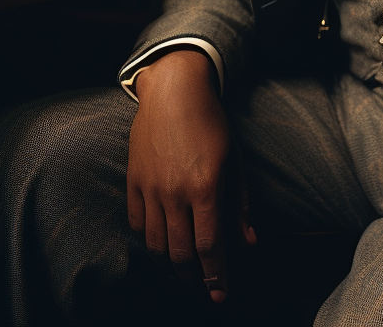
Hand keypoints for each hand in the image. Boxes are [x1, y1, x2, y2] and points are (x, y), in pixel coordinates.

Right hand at [127, 50, 254, 303]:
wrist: (174, 91)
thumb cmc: (211, 122)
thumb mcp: (234, 160)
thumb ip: (239, 204)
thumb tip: (249, 242)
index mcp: (205, 186)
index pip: (209, 246)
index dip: (216, 274)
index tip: (221, 292)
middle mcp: (174, 192)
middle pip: (180, 253)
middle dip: (193, 278)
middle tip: (203, 288)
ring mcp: (150, 188)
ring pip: (156, 245)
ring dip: (170, 266)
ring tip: (183, 272)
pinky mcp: (133, 181)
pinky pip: (136, 224)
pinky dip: (148, 242)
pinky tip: (160, 246)